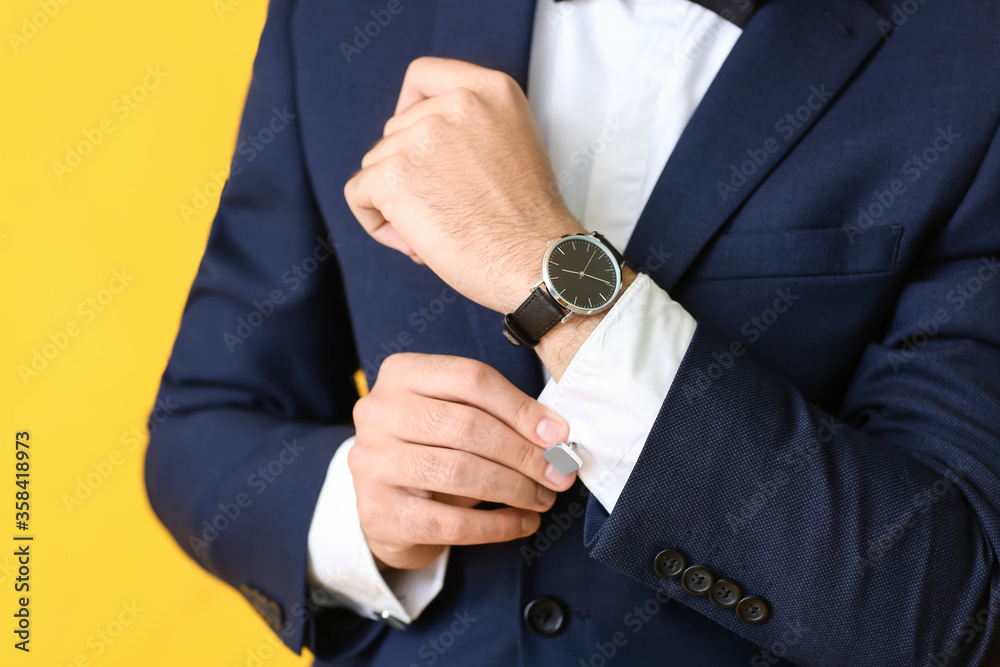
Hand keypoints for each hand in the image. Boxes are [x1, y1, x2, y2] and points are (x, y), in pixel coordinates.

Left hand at [344, 57, 583, 313]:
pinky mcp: (394, 176)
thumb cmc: (529, 222)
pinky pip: (358, 194)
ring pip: (375, 165)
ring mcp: (421, 137)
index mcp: (490, 90)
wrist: (537, 262)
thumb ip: (470, 129)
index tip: (418, 145)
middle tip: (444, 210)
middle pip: (394, 130)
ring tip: (437, 231)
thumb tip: (416, 145)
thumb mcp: (513, 145)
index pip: (422, 76)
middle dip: (407, 171)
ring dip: (395, 202)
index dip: (409, 110)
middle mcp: (455, 103)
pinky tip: (415, 243)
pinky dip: (377, 223)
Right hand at [348, 353, 575, 570]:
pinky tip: (522, 523)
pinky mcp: (378, 512)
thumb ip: (498, 417)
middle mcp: (378, 412)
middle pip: (467, 425)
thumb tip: (555, 436)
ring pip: (459, 471)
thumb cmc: (432, 451)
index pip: (471, 378)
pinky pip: (450, 522)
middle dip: (523, 453)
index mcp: (401, 374)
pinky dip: (497, 525)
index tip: (557, 435)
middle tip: (558, 472)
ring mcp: (372, 462)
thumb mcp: (457, 419)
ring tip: (543, 498)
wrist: (385, 506)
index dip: (521, 407)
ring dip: (515, 488)